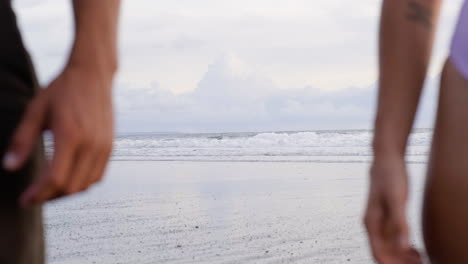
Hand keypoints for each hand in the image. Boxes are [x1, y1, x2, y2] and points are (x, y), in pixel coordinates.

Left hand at [3, 63, 113, 206]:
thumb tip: (9, 166)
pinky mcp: (110, 146)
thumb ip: (22, 141)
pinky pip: (98, 176)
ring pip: (86, 185)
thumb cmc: (63, 90)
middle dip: (50, 197)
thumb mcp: (35, 111)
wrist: (93, 75)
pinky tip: (69, 177)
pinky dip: (83, 183)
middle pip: (71, 187)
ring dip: (67, 192)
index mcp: (70, 136)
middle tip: (33, 196)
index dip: (38, 195)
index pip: (55, 178)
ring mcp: (104, 146)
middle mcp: (91, 144)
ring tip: (49, 189)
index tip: (24, 200)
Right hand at [364, 156, 421, 263]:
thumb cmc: (389, 175)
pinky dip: (402, 247)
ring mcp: (378, 220)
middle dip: (398, 262)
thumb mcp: (397, 199)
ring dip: (401, 257)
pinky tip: (414, 247)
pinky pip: (391, 238)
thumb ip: (399, 224)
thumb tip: (402, 247)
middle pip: (383, 252)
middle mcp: (372, 224)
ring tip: (420, 258)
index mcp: (371, 222)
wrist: (385, 157)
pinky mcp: (385, 216)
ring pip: (387, 247)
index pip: (378, 253)